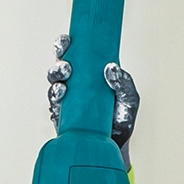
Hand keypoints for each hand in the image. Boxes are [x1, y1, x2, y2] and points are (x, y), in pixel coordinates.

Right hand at [46, 35, 139, 155]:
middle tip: (67, 62)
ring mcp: (67, 99)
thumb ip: (123, 82)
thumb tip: (111, 68)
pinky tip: (61, 92)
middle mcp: (76, 84)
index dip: (67, 44)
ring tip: (64, 76)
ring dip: (56, 75)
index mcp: (90, 74)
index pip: (75, 54)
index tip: (68, 39)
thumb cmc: (121, 119)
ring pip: (54, 82)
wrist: (116, 144)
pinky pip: (53, 102)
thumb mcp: (129, 98)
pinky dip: (55, 95)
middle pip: (60, 65)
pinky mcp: (61, 115)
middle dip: (59, 58)